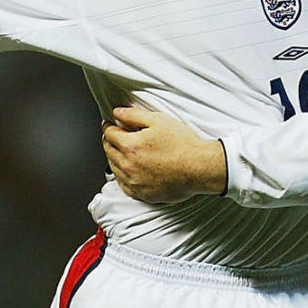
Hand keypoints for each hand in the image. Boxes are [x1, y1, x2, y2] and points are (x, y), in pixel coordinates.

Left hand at [102, 107, 226, 202]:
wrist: (199, 168)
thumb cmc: (183, 144)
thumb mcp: (158, 120)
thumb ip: (133, 115)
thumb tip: (117, 113)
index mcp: (130, 146)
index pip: (109, 134)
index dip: (108, 126)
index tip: (109, 124)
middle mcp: (128, 166)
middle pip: (108, 150)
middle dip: (109, 141)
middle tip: (114, 136)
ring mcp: (134, 182)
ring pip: (114, 168)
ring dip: (114, 157)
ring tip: (122, 151)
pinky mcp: (142, 194)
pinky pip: (123, 185)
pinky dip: (122, 176)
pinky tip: (128, 170)